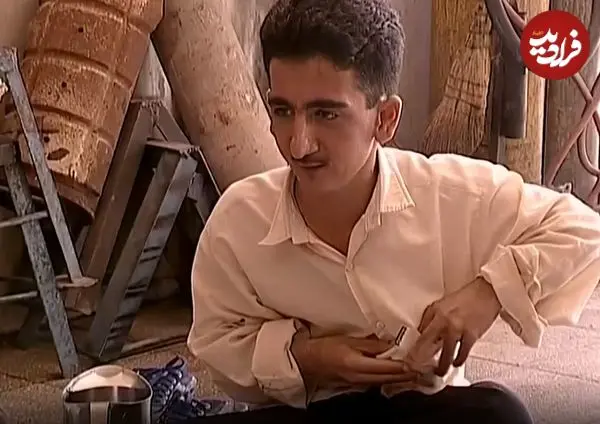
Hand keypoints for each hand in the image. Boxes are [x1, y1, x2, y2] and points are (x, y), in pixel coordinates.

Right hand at [291, 333, 417, 387]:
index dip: (406, 364)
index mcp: (358, 365)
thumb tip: (392, 344)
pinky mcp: (357, 385)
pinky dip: (389, 377)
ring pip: (386, 382)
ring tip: (415, 368)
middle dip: (408, 373)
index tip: (420, 359)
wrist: (306, 362)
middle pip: (391, 378)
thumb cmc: (324, 347)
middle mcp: (361, 378)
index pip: (389, 367)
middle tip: (424, 365)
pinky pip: (378, 382)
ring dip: (400, 376)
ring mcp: (359, 384)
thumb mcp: (348, 340)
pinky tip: (396, 373)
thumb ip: (371, 344)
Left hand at [407, 277, 500, 376]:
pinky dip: (459, 359)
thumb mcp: (442, 304)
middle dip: (422, 358)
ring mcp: (458, 328)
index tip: (410, 359)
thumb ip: (431, 318)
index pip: (420, 333)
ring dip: (442, 365)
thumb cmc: (466, 297)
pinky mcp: (472, 334)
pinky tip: (456, 363)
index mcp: (435, 312)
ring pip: (446, 352)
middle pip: (428, 343)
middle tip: (419, 369)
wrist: (486, 292)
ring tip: (440, 372)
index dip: (414, 348)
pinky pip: (462, 352)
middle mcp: (444, 320)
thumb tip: (422, 333)